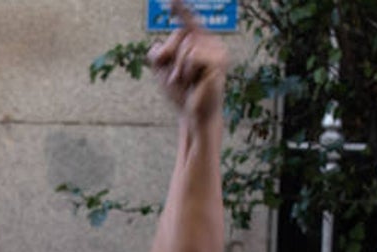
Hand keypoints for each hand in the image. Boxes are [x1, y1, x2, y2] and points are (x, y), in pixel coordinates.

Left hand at [147, 0, 227, 121]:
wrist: (194, 115)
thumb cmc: (181, 93)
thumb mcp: (162, 70)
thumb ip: (157, 53)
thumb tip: (160, 46)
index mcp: (199, 42)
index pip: (188, 21)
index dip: (181, 8)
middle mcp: (211, 42)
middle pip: (179, 33)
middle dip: (170, 55)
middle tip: (177, 78)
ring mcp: (218, 50)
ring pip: (185, 45)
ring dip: (178, 67)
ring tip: (187, 82)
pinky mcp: (219, 61)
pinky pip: (192, 56)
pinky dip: (186, 70)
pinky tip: (195, 82)